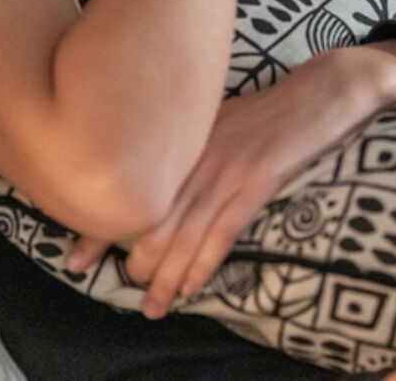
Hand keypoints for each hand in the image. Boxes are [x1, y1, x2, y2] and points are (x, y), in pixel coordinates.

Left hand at [66, 43, 395, 318]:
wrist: (320, 92)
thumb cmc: (267, 107)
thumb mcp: (215, 119)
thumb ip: (185, 146)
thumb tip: (150, 177)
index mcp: (182, 139)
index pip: (133, 188)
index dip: (100, 224)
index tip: (75, 254)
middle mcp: (196, 154)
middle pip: (152, 214)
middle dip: (132, 256)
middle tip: (115, 286)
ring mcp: (225, 169)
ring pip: (184, 231)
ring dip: (165, 273)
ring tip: (149, 303)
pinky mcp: (256, 182)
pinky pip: (221, 234)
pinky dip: (203, 266)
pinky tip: (189, 289)